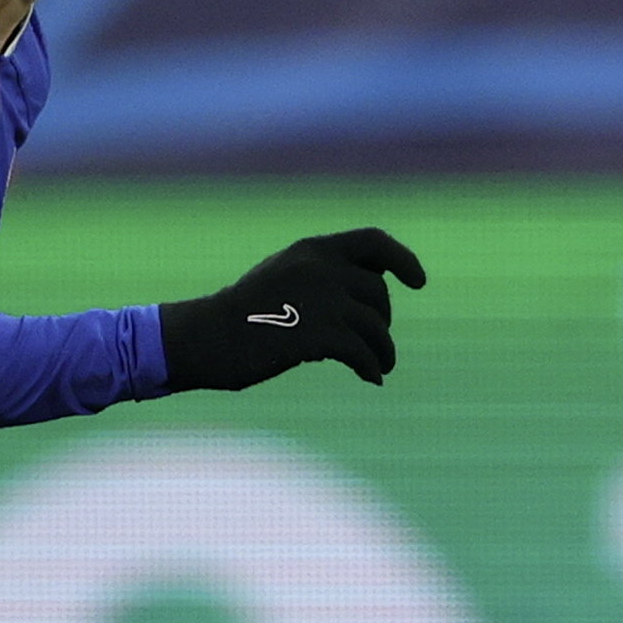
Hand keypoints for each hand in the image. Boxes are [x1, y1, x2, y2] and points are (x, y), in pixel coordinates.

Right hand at [154, 228, 425, 391]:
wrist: (205, 337)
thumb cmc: (241, 313)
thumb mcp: (282, 277)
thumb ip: (321, 276)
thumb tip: (366, 296)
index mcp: (312, 249)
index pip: (374, 243)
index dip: (403, 260)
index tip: (418, 282)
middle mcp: (321, 268)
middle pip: (379, 294)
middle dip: (383, 321)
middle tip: (376, 343)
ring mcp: (320, 301)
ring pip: (376, 328)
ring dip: (384, 351)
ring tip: (381, 367)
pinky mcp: (316, 336)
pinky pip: (362, 353)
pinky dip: (372, 368)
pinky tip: (372, 379)